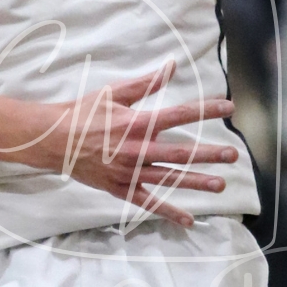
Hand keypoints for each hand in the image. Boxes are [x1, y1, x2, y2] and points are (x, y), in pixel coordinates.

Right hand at [0, 61, 239, 228]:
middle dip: (209, 154)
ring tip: (220, 185)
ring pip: (169, 178)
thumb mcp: (114, 93)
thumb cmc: (83, 113)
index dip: (206, 110)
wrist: (53, 140)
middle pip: (180, 152)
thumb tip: (171, 67)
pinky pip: (148, 202)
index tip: (229, 108)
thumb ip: (145, 83)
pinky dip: (168, 212)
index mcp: (137, 123)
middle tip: (233, 155)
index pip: (179, 115)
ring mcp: (129, 172)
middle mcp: (137, 149)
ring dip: (196, 182)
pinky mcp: (121, 188)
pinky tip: (189, 220)